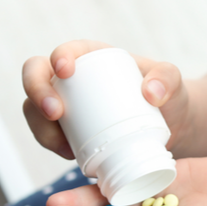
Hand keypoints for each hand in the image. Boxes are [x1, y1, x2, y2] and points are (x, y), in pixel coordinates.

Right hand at [22, 39, 189, 159]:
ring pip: (34, 110)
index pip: (65, 51)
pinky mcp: (68, 131)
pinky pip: (48, 135)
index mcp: (91, 57)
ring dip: (40, 126)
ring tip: (65, 144)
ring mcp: (66, 105)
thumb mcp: (171, 81)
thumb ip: (167, 78)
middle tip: (56, 112)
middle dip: (36, 91)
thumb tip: (151, 92)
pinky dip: (52, 145)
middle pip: (36, 76)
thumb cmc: (167, 96)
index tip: (66, 71)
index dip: (58, 57)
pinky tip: (69, 154)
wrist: (169, 126)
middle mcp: (72, 80)